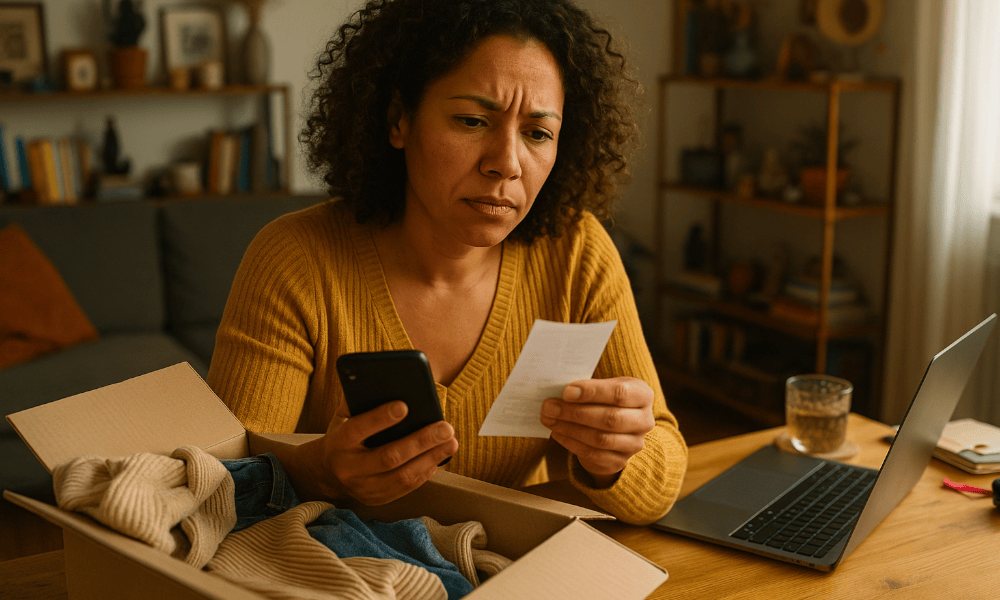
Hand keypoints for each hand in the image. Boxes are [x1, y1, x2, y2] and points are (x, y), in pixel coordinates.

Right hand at [309, 400, 457, 505]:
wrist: (328, 473)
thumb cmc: (344, 434)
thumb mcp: (343, 415)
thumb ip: (359, 398)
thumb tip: (385, 379)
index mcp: (339, 442)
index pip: (358, 429)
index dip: (380, 418)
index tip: (404, 405)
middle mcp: (349, 468)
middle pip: (389, 457)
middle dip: (420, 441)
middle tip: (446, 427)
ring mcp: (363, 488)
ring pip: (402, 476)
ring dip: (430, 458)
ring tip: (451, 442)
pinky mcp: (377, 499)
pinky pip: (406, 487)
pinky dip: (425, 472)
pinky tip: (440, 457)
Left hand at [539, 377, 654, 484]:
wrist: (615, 428)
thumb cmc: (606, 400)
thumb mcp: (604, 387)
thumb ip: (588, 388)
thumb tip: (562, 393)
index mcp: (643, 395)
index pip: (619, 393)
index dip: (592, 392)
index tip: (566, 392)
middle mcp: (644, 421)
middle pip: (610, 418)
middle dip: (576, 413)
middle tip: (549, 407)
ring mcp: (634, 444)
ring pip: (600, 438)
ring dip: (570, 428)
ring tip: (549, 419)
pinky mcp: (620, 461)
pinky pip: (593, 454)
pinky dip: (571, 443)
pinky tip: (557, 433)